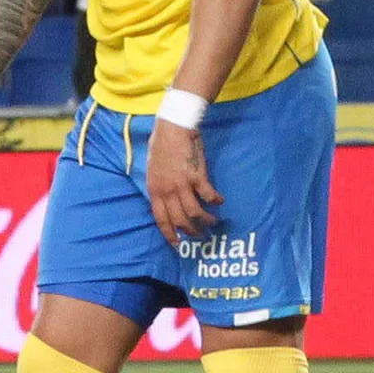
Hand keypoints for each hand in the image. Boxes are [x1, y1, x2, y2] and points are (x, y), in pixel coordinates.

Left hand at [145, 116, 222, 243]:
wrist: (173, 127)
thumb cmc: (163, 146)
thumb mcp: (153, 169)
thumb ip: (159, 186)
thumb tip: (166, 200)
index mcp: (154, 189)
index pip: (161, 219)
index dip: (170, 234)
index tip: (177, 245)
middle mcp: (166, 190)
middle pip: (180, 220)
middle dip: (192, 231)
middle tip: (201, 235)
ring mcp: (181, 184)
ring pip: (195, 213)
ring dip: (206, 220)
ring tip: (214, 222)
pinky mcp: (196, 177)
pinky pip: (208, 197)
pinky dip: (215, 201)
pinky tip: (220, 201)